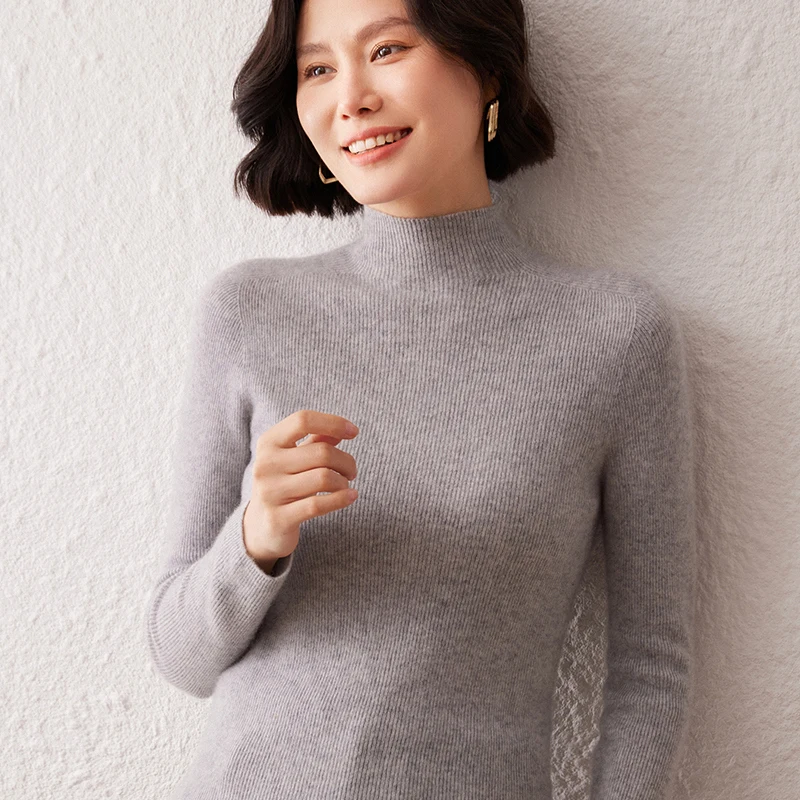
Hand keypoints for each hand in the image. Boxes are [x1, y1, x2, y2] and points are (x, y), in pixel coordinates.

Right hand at [242, 409, 358, 564]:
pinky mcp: (279, 518)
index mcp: (268, 443)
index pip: (303, 420)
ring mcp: (270, 492)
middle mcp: (265, 465)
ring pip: (324, 477)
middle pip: (322, 452)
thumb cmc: (285, 483)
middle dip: (346, 461)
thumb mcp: (295, 458)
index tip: (354, 432)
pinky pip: (318, 505)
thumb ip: (317, 441)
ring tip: (345, 485)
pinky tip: (351, 496)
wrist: (261, 527)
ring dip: (343, 481)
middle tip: (351, 471)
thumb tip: (343, 429)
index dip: (333, 422)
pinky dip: (341, 499)